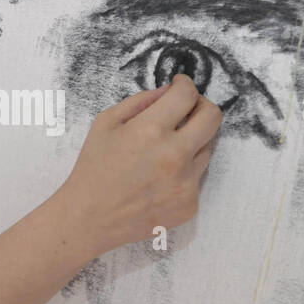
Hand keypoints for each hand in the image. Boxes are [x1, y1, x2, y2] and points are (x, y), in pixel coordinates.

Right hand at [54, 74, 221, 258]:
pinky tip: (159, 180)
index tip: (181, 86)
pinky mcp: (190, 204)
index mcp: (150, 131)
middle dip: (203, 105)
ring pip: (207, 148)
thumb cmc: (94, 169)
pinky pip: (197, 177)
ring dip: (191, 142)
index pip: (188, 95)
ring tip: (163, 153)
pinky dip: (184, 172)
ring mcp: (186, 183)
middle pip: (213, 118)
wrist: (90, 219)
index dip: (185, 84)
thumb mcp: (106, 123)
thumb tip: (169, 90)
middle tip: (189, 109)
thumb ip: (141, 101)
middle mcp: (174, 156)